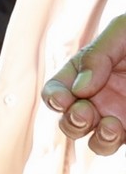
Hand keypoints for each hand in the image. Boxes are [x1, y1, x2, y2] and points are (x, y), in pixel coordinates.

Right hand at [43, 17, 125, 153]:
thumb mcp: (122, 31)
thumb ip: (97, 56)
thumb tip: (80, 88)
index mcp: (87, 74)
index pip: (58, 91)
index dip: (54, 98)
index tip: (64, 99)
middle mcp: (100, 99)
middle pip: (70, 121)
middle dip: (71, 121)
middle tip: (84, 113)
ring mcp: (120, 116)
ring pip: (97, 141)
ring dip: (97, 139)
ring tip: (111, 127)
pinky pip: (124, 142)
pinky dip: (118, 140)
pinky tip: (124, 130)